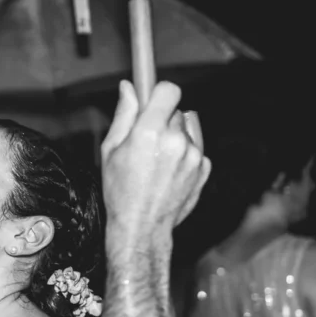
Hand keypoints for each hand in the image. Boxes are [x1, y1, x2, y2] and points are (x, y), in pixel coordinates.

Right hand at [100, 81, 209, 234]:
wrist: (142, 227)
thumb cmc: (121, 192)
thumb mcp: (111, 151)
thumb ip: (123, 115)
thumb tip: (128, 89)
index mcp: (150, 133)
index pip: (168, 90)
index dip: (159, 93)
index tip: (152, 97)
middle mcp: (176, 141)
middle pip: (176, 111)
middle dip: (162, 120)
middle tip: (147, 141)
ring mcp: (194, 155)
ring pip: (188, 129)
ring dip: (176, 137)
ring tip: (160, 159)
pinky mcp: (204, 168)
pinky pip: (197, 148)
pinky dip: (186, 155)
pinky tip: (170, 171)